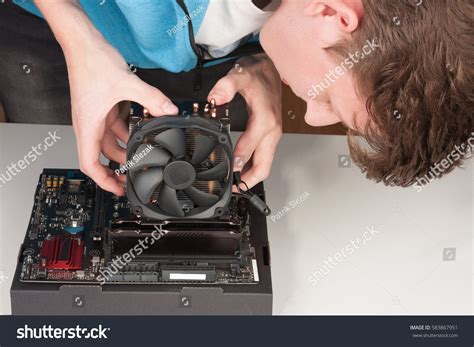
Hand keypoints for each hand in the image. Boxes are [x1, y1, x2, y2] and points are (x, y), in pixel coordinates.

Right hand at [65, 32, 177, 194]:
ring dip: (124, 151)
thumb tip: (169, 110)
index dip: (103, 180)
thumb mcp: (125, 82)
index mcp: (88, 125)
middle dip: (117, 170)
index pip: (90, 164)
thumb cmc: (90, 62)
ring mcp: (96, 115)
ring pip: (110, 142)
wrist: (83, 42)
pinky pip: (115, 126)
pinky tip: (141, 133)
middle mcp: (90, 123)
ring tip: (141, 159)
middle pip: (101, 157)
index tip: (117, 189)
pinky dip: (127, 132)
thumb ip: (150, 98)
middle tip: (134, 179)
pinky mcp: (103, 106)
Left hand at [208, 53, 281, 188]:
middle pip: (263, 166)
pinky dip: (253, 167)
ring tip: (234, 185)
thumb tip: (215, 98)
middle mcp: (272, 131)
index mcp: (265, 120)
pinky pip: (264, 157)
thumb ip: (226, 85)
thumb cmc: (258, 73)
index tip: (226, 174)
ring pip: (265, 165)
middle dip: (248, 180)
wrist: (272, 69)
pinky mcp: (271, 135)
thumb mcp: (240, 74)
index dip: (237, 163)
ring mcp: (273, 135)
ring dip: (251, 177)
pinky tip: (241, 170)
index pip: (250, 149)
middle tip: (231, 189)